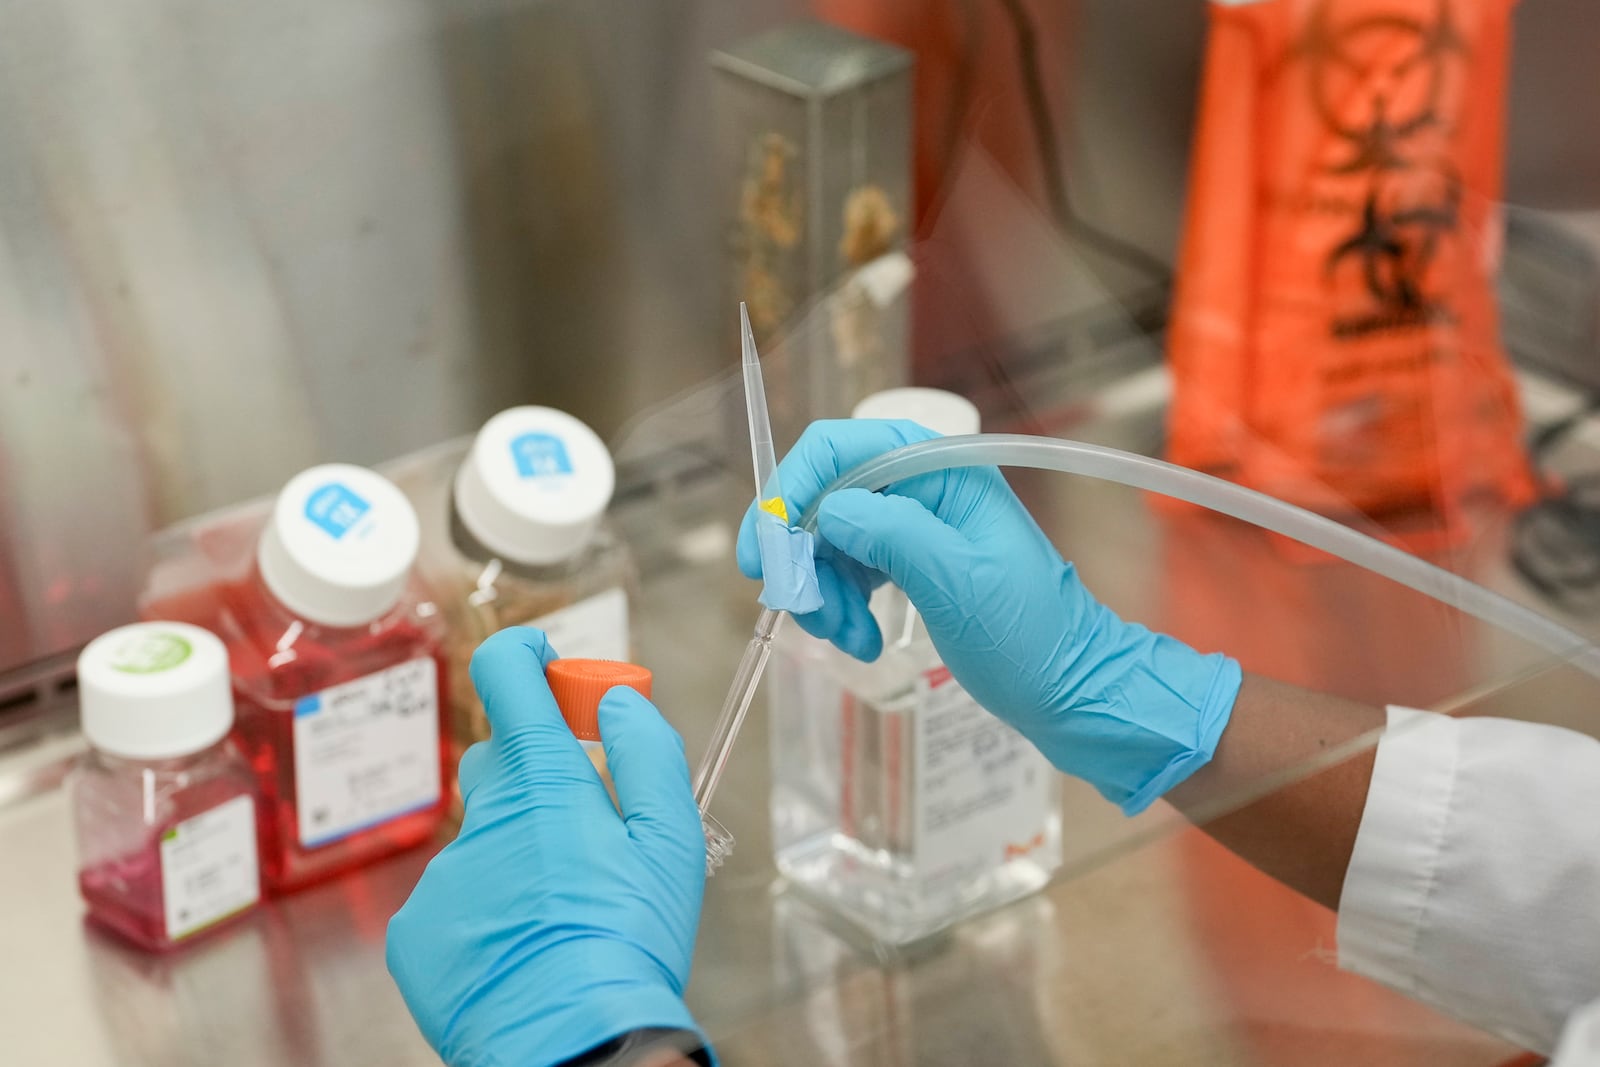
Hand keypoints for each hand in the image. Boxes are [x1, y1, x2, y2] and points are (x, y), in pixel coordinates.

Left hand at [387, 628, 708, 1066]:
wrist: (575, 1045)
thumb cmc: (630, 942)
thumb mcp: (672, 838)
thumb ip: (646, 753)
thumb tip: (615, 701)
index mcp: (545, 780)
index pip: (507, 674)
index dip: (525, 655)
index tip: (545, 662)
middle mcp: (484, 815)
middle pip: (501, 759)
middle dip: (541, 774)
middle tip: (588, 823)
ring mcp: (444, 872)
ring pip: (486, 840)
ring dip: (520, 856)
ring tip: (565, 915)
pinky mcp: (418, 929)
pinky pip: (455, 897)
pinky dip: (487, 911)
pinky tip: (524, 948)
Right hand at [737, 419, 1241, 812]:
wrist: (1072, 690)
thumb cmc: (1029, 636)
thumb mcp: (956, 581)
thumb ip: (889, 533)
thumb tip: (826, 512)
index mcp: (938, 471)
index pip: (837, 449)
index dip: (787, 490)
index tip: (765, 555)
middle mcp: (920, 487)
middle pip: (822, 498)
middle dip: (804, 558)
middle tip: (805, 614)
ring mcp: (913, 526)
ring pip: (827, 541)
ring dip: (822, 592)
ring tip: (852, 640)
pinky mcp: (908, 563)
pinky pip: (848, 571)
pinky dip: (841, 606)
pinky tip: (862, 640)